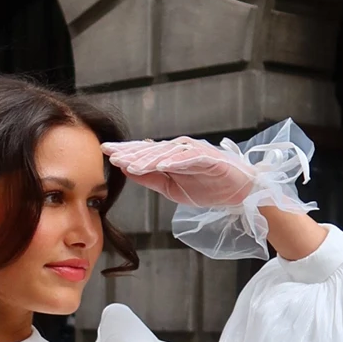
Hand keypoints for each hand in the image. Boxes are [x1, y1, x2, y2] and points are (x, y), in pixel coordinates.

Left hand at [102, 136, 256, 207]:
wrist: (239, 192)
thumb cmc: (207, 187)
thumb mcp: (171, 187)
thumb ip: (150, 178)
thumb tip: (126, 170)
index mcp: (170, 156)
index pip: (144, 152)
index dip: (125, 151)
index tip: (104, 152)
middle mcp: (180, 149)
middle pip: (151, 148)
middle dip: (129, 151)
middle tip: (109, 153)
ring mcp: (195, 151)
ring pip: (166, 152)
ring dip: (147, 157)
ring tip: (130, 163)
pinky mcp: (209, 158)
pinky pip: (189, 158)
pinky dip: (175, 160)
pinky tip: (161, 165)